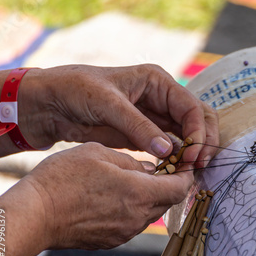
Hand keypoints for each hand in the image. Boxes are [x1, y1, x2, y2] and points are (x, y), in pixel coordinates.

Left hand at [19, 65, 217, 166]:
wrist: (53, 104)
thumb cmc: (77, 90)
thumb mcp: (108, 104)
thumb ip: (139, 127)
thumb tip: (169, 151)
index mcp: (158, 82)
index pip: (192, 107)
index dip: (198, 132)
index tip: (193, 155)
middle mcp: (163, 99)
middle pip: (198, 120)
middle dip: (202, 142)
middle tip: (199, 166)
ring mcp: (156, 118)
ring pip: (188, 135)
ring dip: (193, 152)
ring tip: (191, 172)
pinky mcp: (147, 135)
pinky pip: (171, 147)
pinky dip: (177, 159)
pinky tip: (176, 172)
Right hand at [20, 142, 193, 248]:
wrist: (33, 216)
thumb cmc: (62, 180)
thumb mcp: (99, 153)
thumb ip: (132, 161)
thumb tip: (150, 170)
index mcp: (139, 193)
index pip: (180, 188)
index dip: (187, 176)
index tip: (185, 165)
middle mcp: (137, 217)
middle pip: (169, 202)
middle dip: (170, 185)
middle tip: (163, 170)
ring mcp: (125, 232)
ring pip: (152, 213)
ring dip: (152, 197)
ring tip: (138, 181)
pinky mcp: (112, 240)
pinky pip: (134, 223)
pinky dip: (135, 209)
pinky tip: (119, 197)